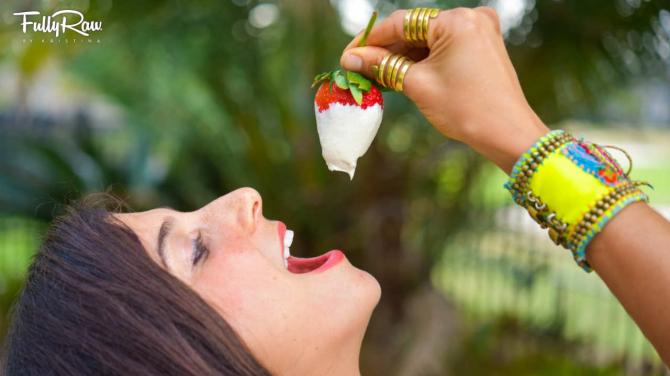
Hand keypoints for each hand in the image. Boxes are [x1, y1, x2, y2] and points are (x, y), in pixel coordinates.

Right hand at [340, 7, 549, 172]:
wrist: (507, 133)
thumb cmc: (465, 110)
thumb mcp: (417, 85)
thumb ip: (382, 66)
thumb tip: (351, 59)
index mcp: (456, 21)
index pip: (401, 23)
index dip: (370, 40)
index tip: (347, 54)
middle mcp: (470, 17)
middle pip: (415, 29)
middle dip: (386, 50)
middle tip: (357, 66)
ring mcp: (479, 30)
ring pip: (428, 39)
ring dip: (402, 55)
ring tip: (374, 73)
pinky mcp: (482, 44)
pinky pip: (443, 47)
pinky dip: (423, 59)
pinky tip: (400, 72)